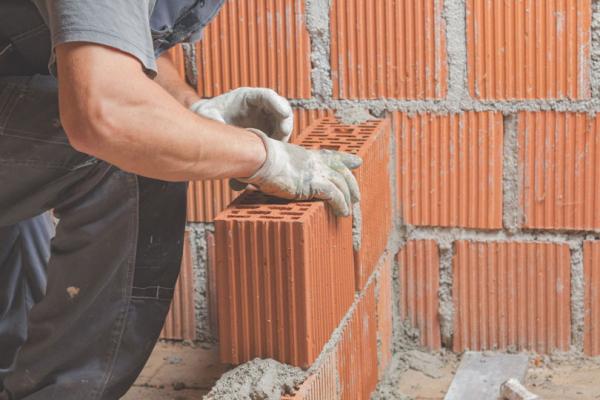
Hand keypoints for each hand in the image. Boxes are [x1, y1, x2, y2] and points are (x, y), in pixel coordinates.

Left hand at [190, 87, 292, 141]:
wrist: (209, 121)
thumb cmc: (209, 113)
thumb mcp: (208, 115)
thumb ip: (213, 118)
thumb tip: (216, 127)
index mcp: (246, 96)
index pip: (267, 96)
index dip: (277, 103)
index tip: (284, 114)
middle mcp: (259, 105)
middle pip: (280, 107)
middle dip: (285, 120)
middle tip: (284, 133)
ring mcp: (265, 116)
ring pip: (282, 121)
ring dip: (284, 132)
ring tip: (277, 144)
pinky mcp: (267, 129)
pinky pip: (279, 133)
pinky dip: (279, 141)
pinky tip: (273, 150)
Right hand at [241, 129, 361, 216]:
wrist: (258, 156)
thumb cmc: (255, 160)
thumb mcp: (264, 164)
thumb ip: (262, 173)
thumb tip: (236, 184)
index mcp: (305, 155)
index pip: (330, 155)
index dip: (345, 159)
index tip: (357, 162)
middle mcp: (314, 161)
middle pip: (341, 171)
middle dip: (352, 183)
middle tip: (357, 196)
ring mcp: (315, 171)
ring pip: (341, 184)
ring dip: (348, 198)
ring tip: (349, 211)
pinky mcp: (314, 183)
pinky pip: (335, 195)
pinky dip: (341, 204)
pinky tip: (343, 213)